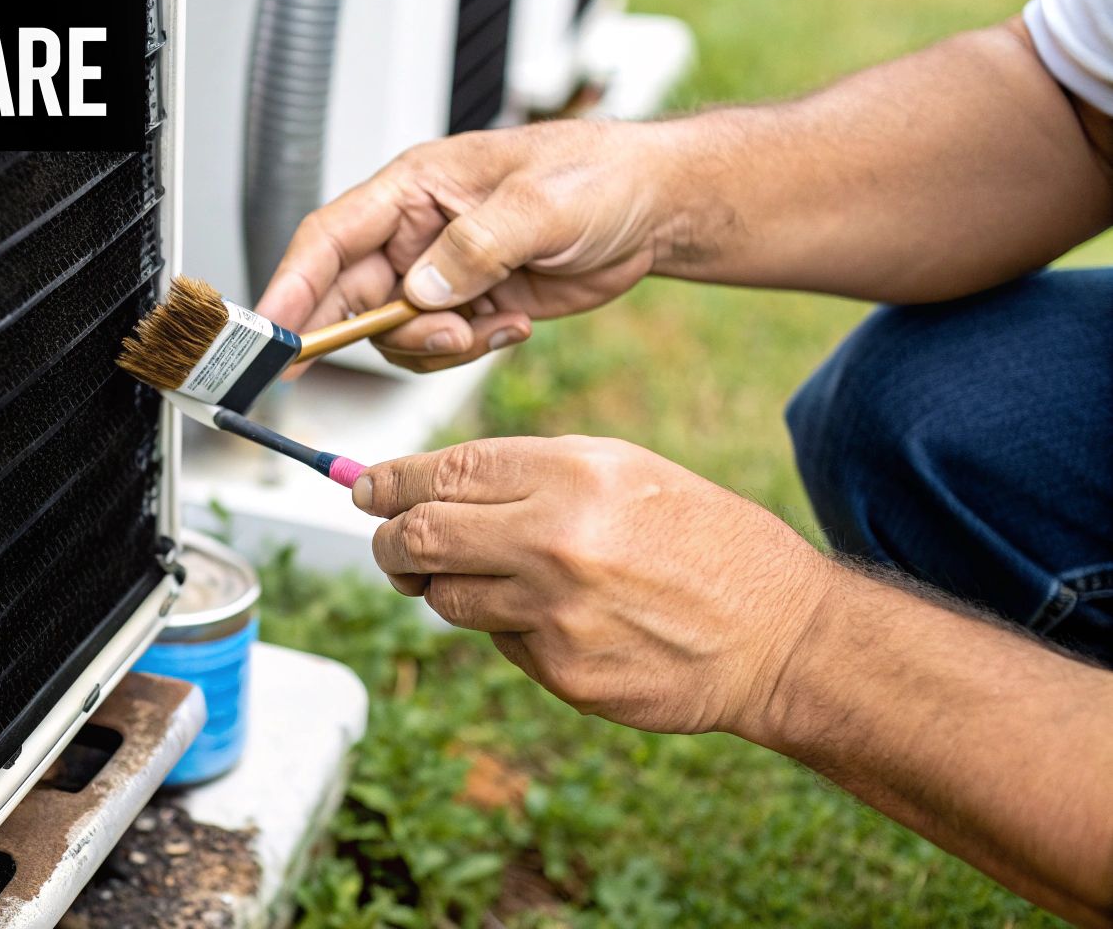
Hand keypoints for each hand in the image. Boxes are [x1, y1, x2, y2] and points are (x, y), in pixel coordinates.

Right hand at [255, 121, 678, 371]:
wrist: (656, 209)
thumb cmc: (600, 176)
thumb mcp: (540, 204)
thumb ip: (475, 248)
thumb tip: (421, 292)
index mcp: (414, 188)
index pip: (329, 238)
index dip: (292, 285)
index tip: (272, 333)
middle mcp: (414, 233)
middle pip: (350, 295)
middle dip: (367, 333)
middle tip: (409, 346)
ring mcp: (440, 273)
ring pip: (393, 334)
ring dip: (432, 346)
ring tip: (484, 327)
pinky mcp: (469, 305)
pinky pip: (439, 348)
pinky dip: (469, 350)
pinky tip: (515, 324)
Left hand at [353, 436, 835, 735]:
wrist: (776, 634)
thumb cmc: (698, 538)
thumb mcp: (623, 470)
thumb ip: (526, 473)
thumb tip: (426, 485)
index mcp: (573, 475)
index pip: (443, 473)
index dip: (389, 483)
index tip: (365, 489)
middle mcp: (556, 541)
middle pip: (420, 538)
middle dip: (389, 539)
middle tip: (388, 540)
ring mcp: (555, 614)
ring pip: (446, 598)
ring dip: (444, 586)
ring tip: (489, 575)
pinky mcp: (561, 673)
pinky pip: (497, 642)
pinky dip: (507, 627)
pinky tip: (559, 618)